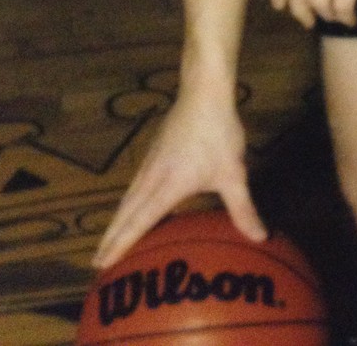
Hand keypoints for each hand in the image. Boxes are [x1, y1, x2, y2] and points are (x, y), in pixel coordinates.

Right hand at [91, 88, 265, 268]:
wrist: (204, 92)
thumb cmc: (218, 133)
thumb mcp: (233, 174)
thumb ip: (243, 208)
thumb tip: (260, 236)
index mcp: (167, 187)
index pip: (139, 223)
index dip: (120, 245)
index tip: (101, 265)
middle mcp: (152, 177)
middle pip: (126, 213)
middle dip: (111, 238)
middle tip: (96, 263)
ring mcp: (150, 162)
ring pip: (128, 197)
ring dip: (117, 220)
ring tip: (109, 239)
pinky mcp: (154, 151)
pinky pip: (135, 184)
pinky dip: (128, 202)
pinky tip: (134, 204)